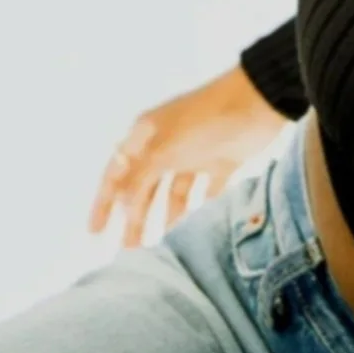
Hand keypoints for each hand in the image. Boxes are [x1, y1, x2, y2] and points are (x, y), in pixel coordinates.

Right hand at [88, 63, 286, 247]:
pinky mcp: (222, 160)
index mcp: (145, 136)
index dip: (104, 203)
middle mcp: (166, 144)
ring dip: (166, 217)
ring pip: (173, 192)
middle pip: (144, 188)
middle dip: (135, 218)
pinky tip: (195, 228)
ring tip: (161, 246)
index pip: (117, 174)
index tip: (95, 233)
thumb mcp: (164, 149)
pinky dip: (199, 208)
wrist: (258, 102)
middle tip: (130, 250)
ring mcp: (194, 152)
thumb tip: (121, 204)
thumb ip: (139, 178)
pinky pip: (205, 190)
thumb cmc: (203, 121)